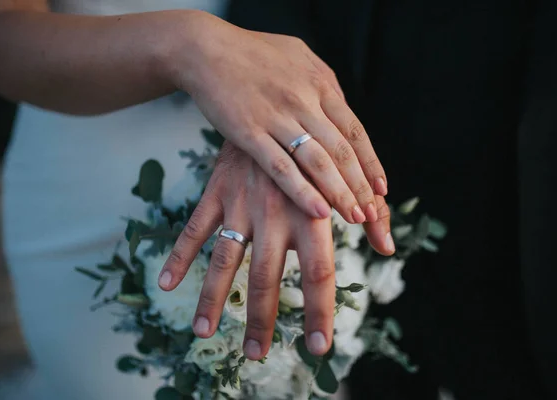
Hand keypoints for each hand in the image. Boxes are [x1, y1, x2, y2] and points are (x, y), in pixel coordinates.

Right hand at [158, 141, 394, 359]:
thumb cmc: (317, 143)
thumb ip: (370, 211)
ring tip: (204, 333)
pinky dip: (180, 255)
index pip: (319, 271)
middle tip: (258, 354)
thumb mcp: (344, 173)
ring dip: (214, 298)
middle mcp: (276, 211)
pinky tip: (167, 284)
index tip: (317, 347)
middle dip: (263, 319)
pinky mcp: (217, 190)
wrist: (271, 95)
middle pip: (268, 276)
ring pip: (225, 259)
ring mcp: (242, 202)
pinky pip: (195, 227)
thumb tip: (389, 247)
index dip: (319, 311)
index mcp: (311, 211)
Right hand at [166, 11, 387, 224]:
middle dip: (361, 186)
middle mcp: (304, 101)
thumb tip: (343, 107)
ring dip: (340, 192)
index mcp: (319, 84)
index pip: (354, 130)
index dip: (370, 162)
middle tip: (372, 214)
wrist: (205, 48)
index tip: (382, 189)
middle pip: (341, 151)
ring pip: (318, 161)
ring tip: (355, 218)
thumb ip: (323, 83)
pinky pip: (281, 167)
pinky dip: (302, 191)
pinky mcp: (249, 132)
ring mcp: (277, 117)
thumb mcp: (299, 56)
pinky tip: (319, 211)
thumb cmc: (253, 52)